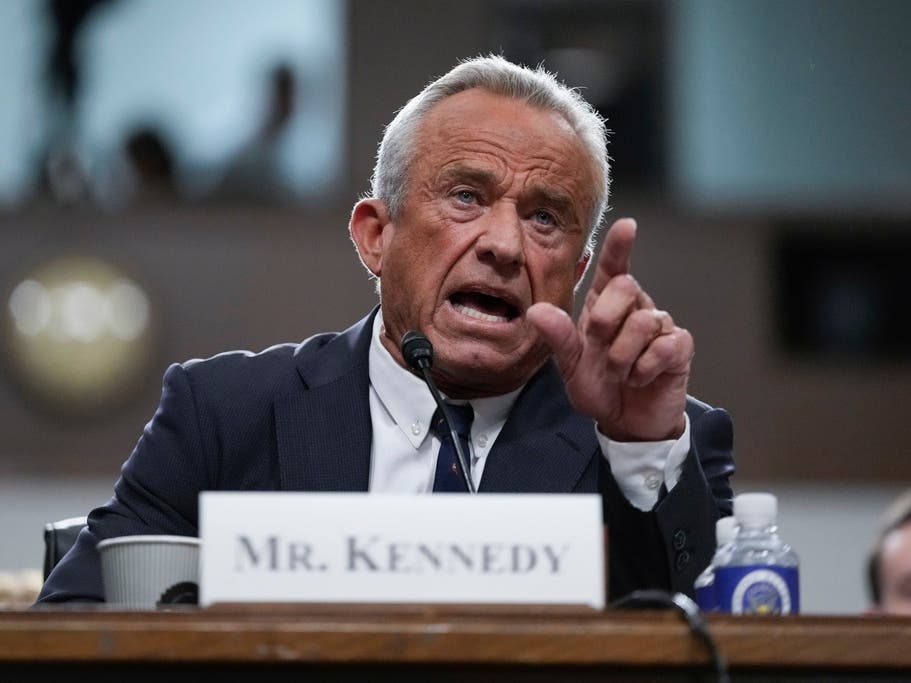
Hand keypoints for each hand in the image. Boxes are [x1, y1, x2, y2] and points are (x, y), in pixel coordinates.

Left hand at [527, 218, 691, 440]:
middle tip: (600, 347)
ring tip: (619, 373)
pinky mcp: (679, 347)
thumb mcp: (571, 365)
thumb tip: (536, 311)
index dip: (619, 247)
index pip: (613, 268)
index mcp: (605, 306)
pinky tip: (639, 379)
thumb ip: (557, 337)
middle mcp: (634, 309)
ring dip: (623, 354)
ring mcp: (660, 326)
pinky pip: (664, 346)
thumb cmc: (600, 387)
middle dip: (606, 319)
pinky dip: (644, 368)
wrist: (626, 423)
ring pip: (643, 320)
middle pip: (626, 286)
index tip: (627, 225)